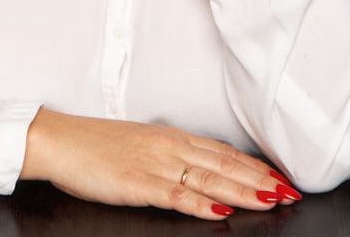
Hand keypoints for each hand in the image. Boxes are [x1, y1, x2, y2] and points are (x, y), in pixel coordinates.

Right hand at [21, 108, 301, 219]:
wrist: (60, 140)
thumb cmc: (96, 144)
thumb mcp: (141, 143)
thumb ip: (171, 154)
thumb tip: (200, 166)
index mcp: (171, 137)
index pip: (223, 151)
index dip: (254, 165)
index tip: (280, 177)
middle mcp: (169, 147)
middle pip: (224, 164)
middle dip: (259, 179)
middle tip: (289, 192)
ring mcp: (155, 164)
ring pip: (208, 179)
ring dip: (242, 190)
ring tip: (269, 200)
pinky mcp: (138, 183)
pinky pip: (175, 196)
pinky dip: (201, 205)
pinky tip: (220, 213)